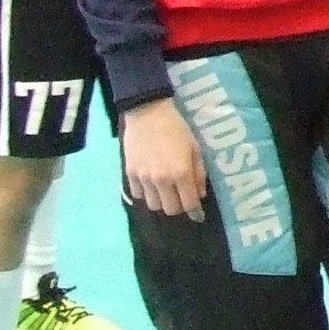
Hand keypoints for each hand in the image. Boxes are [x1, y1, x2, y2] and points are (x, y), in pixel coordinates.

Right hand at [122, 97, 207, 220]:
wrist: (148, 113)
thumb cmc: (177, 129)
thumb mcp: (195, 149)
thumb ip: (199, 173)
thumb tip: (199, 194)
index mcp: (181, 173)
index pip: (189, 204)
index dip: (195, 212)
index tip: (198, 216)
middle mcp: (161, 180)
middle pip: (170, 209)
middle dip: (179, 207)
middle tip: (181, 198)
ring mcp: (143, 178)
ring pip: (153, 205)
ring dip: (162, 201)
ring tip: (165, 191)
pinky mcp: (129, 173)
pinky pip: (138, 195)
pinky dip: (146, 194)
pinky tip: (151, 184)